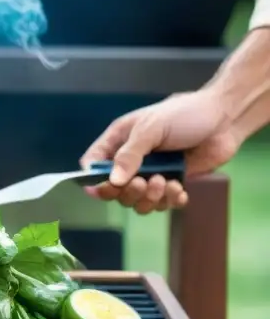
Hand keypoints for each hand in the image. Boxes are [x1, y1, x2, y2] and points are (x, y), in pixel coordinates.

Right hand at [79, 89, 240, 214]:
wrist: (225, 118)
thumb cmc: (184, 114)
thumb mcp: (151, 128)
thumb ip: (130, 154)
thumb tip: (113, 181)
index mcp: (119, 141)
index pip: (93, 164)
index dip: (94, 178)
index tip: (106, 186)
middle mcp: (132, 161)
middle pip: (114, 190)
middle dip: (128, 192)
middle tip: (144, 181)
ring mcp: (152, 173)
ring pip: (138, 201)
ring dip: (150, 198)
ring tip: (166, 182)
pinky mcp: (173, 184)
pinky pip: (163, 204)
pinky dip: (170, 200)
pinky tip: (179, 187)